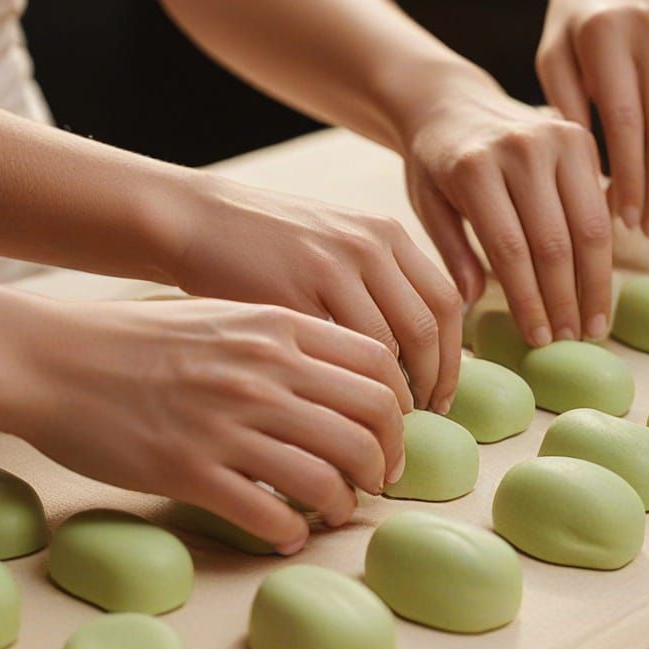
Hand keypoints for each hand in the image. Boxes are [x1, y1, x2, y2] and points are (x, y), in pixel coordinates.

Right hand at [9, 297, 411, 552]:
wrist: (50, 358)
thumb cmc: (136, 338)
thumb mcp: (222, 316)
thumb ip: (282, 339)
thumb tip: (336, 378)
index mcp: (276, 328)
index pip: (377, 366)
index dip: (399, 406)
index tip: (392, 432)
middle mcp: (263, 373)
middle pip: (368, 424)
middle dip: (386, 461)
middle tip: (379, 480)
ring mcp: (227, 424)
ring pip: (329, 475)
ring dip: (345, 502)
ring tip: (337, 510)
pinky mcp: (190, 471)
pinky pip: (270, 514)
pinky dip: (291, 533)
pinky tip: (287, 534)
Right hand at [166, 179, 461, 413]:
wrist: (195, 221)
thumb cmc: (267, 244)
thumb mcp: (337, 242)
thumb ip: (380, 281)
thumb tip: (421, 347)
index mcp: (384, 234)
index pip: (445, 302)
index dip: (453, 358)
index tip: (443, 396)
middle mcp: (365, 246)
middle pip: (426, 329)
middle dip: (434, 384)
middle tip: (421, 423)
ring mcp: (327, 269)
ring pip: (386, 350)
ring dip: (392, 398)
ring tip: (382, 427)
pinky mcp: (286, 297)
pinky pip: (335, 357)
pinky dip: (345, 395)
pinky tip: (340, 416)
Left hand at [401, 88, 612, 343]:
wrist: (451, 101)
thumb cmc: (434, 163)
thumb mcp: (428, 206)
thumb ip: (452, 254)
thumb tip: (474, 304)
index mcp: (475, 168)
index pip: (511, 249)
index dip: (529, 300)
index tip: (539, 339)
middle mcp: (520, 149)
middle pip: (555, 241)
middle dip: (566, 300)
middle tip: (572, 341)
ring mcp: (556, 138)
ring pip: (588, 226)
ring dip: (594, 282)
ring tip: (593, 325)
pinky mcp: (580, 136)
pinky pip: (599, 203)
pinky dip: (604, 249)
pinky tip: (600, 284)